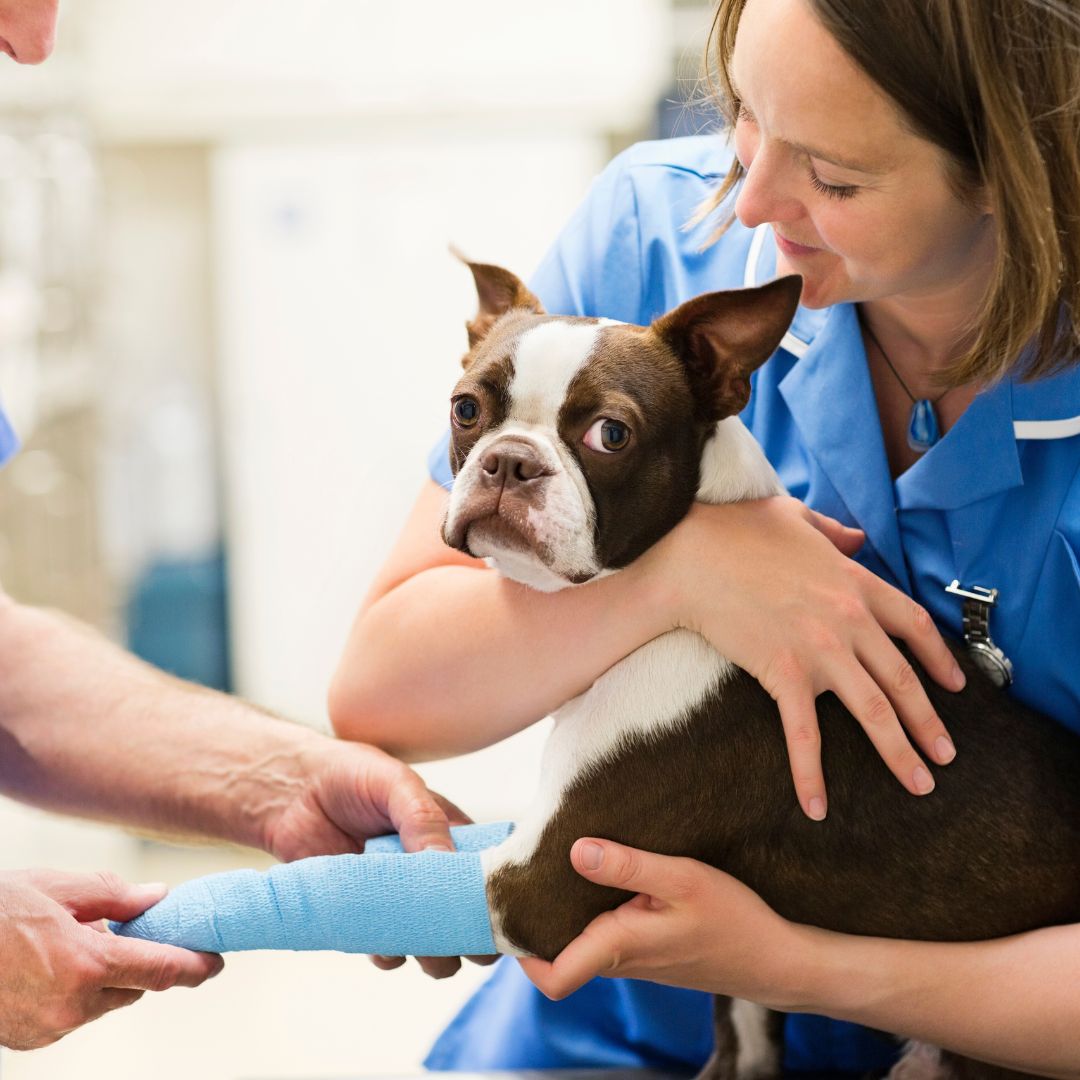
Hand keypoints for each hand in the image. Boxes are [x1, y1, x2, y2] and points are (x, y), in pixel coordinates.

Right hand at [0, 869, 222, 1049]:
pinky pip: (73, 1014)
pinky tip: (50, 965)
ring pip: (103, 1002)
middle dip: (138, 962)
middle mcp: (72, 1006)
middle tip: (124, 931)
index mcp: (87, 966)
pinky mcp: (30, 1041)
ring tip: (71, 941)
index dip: (195, 967)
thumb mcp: (59, 889)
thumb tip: (157, 898)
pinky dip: (75, 992)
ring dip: (103, 976)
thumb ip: (116, 897)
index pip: (161, 972)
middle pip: (133, 987)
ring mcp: (49, 1029)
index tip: (216, 962)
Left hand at [263, 738, 487, 978]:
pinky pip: (389, 952)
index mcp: (455, 836)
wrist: (293, 792)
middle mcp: (434, 872)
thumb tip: (447, 863)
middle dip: (471, 937)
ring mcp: (402, 898)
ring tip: (421, 946)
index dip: (498, 897)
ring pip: (435, 944)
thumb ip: (424, 818)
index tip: (496, 913)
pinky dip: (390, 955)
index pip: (492, 874)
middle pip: (470, 919)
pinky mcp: (367, 918)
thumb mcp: (396, 784)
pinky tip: (380, 941)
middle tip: (458, 939)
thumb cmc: (353, 775)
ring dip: (435, 956)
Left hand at [519, 838, 811, 1008]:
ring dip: (563, 909)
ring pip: (579, 941)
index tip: (507, 908)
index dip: (519, 952)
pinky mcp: (647, 949)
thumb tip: (575, 850)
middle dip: (534, 918)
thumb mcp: (683, 879)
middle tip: (522, 869)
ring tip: (553, 861)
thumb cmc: (733, 920)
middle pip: (556, 953)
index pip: (551, 977)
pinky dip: (590, 908)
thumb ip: (629, 865)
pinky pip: (603, 933)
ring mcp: (633, 958)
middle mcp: (619, 960)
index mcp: (619, 947)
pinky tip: (599, 872)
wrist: (775, 959)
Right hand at [641, 496, 963, 819]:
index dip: (940, 658)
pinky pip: (805, 733)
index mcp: (855, 582)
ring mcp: (820, 648)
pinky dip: (811, 774)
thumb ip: (833, 529)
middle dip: (930, 723)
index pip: (913, 625)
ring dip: (900, 752)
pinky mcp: (784, 672)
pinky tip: (817, 806)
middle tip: (945, 757)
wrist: (691, 558)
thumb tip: (856, 537)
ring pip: (874, 710)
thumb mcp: (793, 515)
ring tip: (918, 783)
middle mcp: (849, 619)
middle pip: (904, 679)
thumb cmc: (735, 530)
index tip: (956, 686)